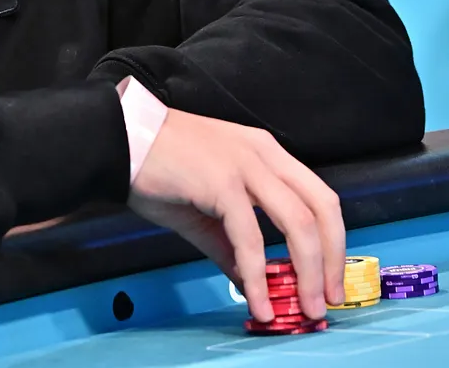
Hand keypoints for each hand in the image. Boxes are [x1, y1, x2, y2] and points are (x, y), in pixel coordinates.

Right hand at [127, 109, 345, 322]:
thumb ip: (230, 245)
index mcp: (264, 153)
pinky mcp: (221, 183)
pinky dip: (259, 275)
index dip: (332, 241)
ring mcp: (244, 165)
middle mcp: (263, 154)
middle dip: (332, 260)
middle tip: (328, 300)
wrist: (116, 140)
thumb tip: (251, 282)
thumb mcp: (204, 207)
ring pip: (299, 223)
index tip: (329, 279)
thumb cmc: (156, 166)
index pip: (318, 197)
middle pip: (321, 209)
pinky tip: (256, 300)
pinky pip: (250, 238)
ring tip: (306, 307)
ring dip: (309, 272)